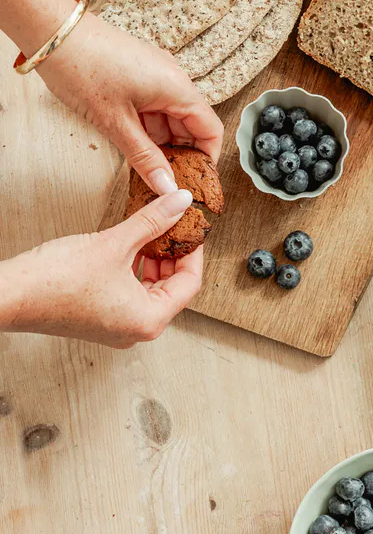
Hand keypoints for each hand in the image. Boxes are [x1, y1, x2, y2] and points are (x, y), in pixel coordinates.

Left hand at [0, 0, 223, 193]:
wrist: (51, 31)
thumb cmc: (82, 68)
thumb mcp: (115, 122)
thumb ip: (145, 158)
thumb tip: (166, 187)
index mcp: (178, 88)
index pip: (211, 129)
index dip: (206, 158)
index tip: (195, 179)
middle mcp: (174, 80)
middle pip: (192, 125)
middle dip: (182, 153)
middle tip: (165, 179)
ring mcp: (157, 75)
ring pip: (171, 118)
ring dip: (162, 142)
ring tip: (145, 165)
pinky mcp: (140, 73)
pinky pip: (155, 106)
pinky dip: (148, 126)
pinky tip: (133, 142)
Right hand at [0, 191, 200, 347]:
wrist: (7, 295)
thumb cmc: (54, 280)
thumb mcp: (115, 243)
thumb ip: (153, 221)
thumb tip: (180, 203)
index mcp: (148, 320)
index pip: (190, 283)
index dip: (194, 251)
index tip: (193, 229)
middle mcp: (136, 330)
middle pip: (173, 289)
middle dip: (174, 255)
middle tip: (175, 227)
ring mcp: (118, 328)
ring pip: (152, 291)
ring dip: (155, 262)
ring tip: (153, 233)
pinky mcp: (101, 321)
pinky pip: (132, 295)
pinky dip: (136, 272)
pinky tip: (132, 248)